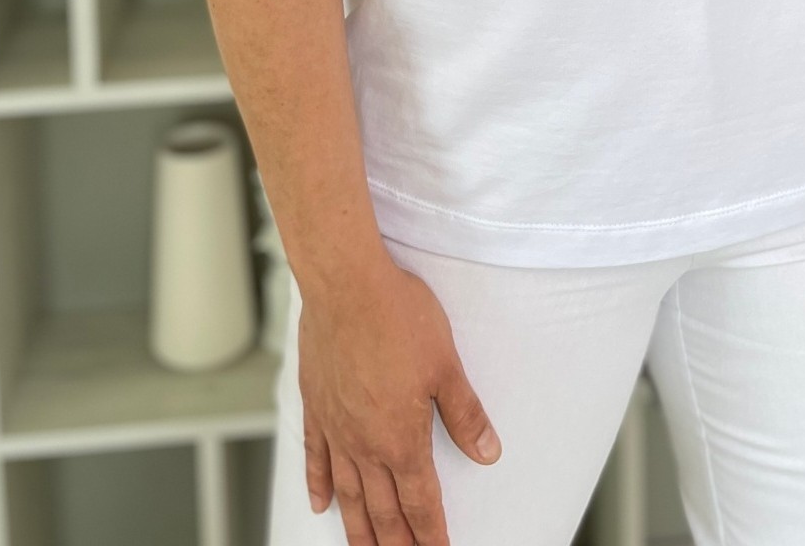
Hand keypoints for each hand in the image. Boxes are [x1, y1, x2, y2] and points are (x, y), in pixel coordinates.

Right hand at [299, 251, 501, 544]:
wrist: (345, 284)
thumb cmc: (398, 316)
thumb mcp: (446, 365)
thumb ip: (465, 414)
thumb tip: (488, 453)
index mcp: (401, 438)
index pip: (420, 502)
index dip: (431, 534)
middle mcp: (365, 443)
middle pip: (382, 509)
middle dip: (396, 543)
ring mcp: (336, 427)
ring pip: (347, 493)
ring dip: (358, 529)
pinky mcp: (315, 405)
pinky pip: (315, 457)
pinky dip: (318, 485)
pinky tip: (319, 505)